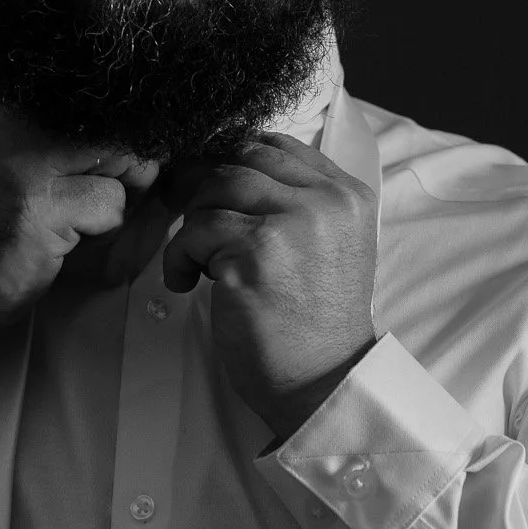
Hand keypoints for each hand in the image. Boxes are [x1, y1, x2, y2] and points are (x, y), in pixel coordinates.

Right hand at [0, 99, 162, 350]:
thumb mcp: (23, 163)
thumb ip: (74, 143)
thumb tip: (149, 137)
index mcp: (14, 106)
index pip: (102, 96)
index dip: (125, 133)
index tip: (116, 164)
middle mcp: (17, 123)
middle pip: (119, 125)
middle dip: (127, 166)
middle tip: (90, 199)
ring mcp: (24, 164)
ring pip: (122, 166)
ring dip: (110, 205)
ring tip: (64, 222)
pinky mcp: (36, 209)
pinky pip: (109, 207)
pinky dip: (97, 230)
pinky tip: (57, 241)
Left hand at [158, 131, 378, 439]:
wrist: (320, 382)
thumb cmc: (314, 321)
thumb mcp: (327, 246)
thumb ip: (297, 202)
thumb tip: (226, 164)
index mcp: (348, 195)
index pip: (277, 146)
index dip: (233, 160)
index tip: (211, 191)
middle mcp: (327, 202)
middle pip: (243, 159)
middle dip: (205, 187)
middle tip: (191, 221)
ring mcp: (292, 225)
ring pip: (216, 188)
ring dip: (194, 224)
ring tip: (196, 261)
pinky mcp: (255, 254)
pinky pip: (196, 231)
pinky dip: (179, 256)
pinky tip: (187, 282)